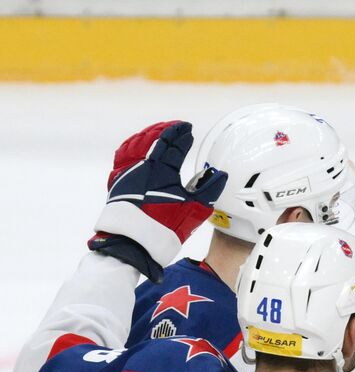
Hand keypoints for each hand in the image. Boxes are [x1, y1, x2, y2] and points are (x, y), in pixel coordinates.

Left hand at [89, 121, 227, 279]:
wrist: (132, 243)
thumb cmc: (165, 227)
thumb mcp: (195, 209)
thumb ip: (209, 189)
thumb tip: (220, 175)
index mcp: (161, 169)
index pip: (172, 144)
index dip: (181, 134)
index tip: (188, 130)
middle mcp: (141, 166)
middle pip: (152, 139)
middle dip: (164, 130)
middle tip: (175, 128)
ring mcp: (126, 172)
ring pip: (135, 144)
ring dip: (147, 135)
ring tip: (156, 132)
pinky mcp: (117, 182)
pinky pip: (122, 156)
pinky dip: (130, 147)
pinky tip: (134, 147)